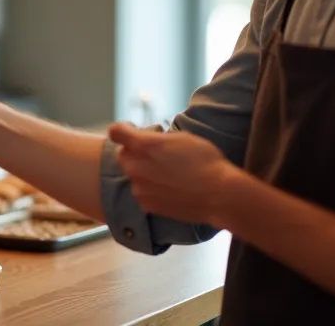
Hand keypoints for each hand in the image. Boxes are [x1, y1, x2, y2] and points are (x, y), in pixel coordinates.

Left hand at [108, 122, 238, 225]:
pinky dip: (150, 190)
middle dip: (135, 152)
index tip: (133, 132)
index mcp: (144, 145)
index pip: (115, 132)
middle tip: (156, 155)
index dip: (123, 130)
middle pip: (122, 155)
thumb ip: (157, 139)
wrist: (219, 194)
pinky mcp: (146, 205)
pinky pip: (142, 193)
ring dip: (144, 172)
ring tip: (168, 175)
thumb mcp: (182, 138)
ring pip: (133, 175)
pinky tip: (170, 189)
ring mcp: (139, 187)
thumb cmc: (206, 161)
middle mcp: (136, 166)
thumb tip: (149, 141)